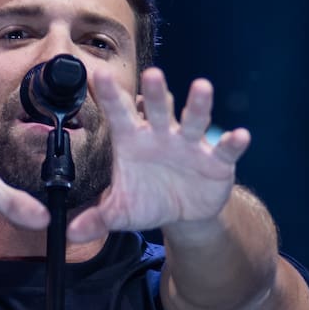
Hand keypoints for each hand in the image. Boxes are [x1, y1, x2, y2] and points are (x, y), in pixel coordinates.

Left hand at [67, 67, 250, 241]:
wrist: (183, 213)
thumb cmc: (147, 200)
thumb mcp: (120, 212)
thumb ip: (96, 219)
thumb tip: (69, 235)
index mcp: (134, 142)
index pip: (120, 116)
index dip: (110, 97)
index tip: (98, 75)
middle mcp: (162, 135)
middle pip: (159, 110)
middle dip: (156, 93)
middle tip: (152, 74)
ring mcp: (191, 144)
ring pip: (194, 120)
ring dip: (198, 105)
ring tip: (202, 87)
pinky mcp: (216, 160)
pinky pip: (225, 149)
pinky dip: (232, 143)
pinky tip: (240, 136)